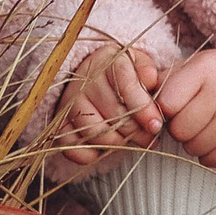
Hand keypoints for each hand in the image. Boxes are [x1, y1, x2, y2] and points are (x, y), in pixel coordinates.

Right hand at [51, 42, 165, 172]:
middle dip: (135, 131)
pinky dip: (90, 154)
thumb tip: (150, 79)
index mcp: (107, 60)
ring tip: (131, 141)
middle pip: (113, 114)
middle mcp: (84, 80)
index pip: (125, 86)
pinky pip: (72, 147)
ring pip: (94, 133)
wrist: (92, 77)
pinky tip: (105, 148)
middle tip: (149, 136)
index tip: (156, 125)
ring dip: (117, 143)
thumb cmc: (122, 73)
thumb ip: (147, 71)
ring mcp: (68, 102)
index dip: (143, 108)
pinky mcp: (59, 123)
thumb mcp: (138, 64)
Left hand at [156, 45, 215, 167]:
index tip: (177, 104)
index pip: (166, 104)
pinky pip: (210, 160)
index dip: (167, 108)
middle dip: (180, 127)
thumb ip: (165, 80)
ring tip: (206, 126)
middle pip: (178, 130)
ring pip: (192, 148)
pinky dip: (208, 154)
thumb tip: (139, 97)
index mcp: (205, 69)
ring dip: (193, 141)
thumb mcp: (196, 65)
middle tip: (193, 117)